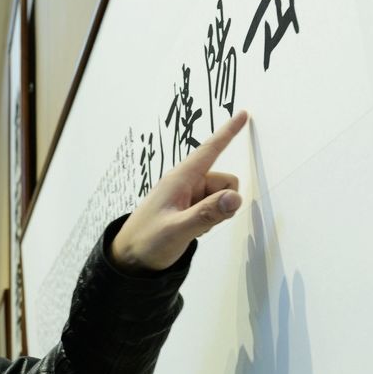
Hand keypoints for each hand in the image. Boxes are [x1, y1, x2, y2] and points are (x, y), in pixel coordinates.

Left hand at [111, 110, 248, 273]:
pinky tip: (191, 231)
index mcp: (180, 179)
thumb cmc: (148, 241)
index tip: (243, 114)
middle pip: (225, 181)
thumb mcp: (179, 229)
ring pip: (221, 197)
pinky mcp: (188, 208)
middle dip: (224, 201)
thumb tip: (236, 197)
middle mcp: (185, 183)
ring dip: (216, 213)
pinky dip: (209, 219)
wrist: (129, 259)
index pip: (210, 150)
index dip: (228, 133)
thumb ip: (208, 214)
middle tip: (203, 223)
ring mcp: (187, 196)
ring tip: (191, 228)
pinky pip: (213, 208)